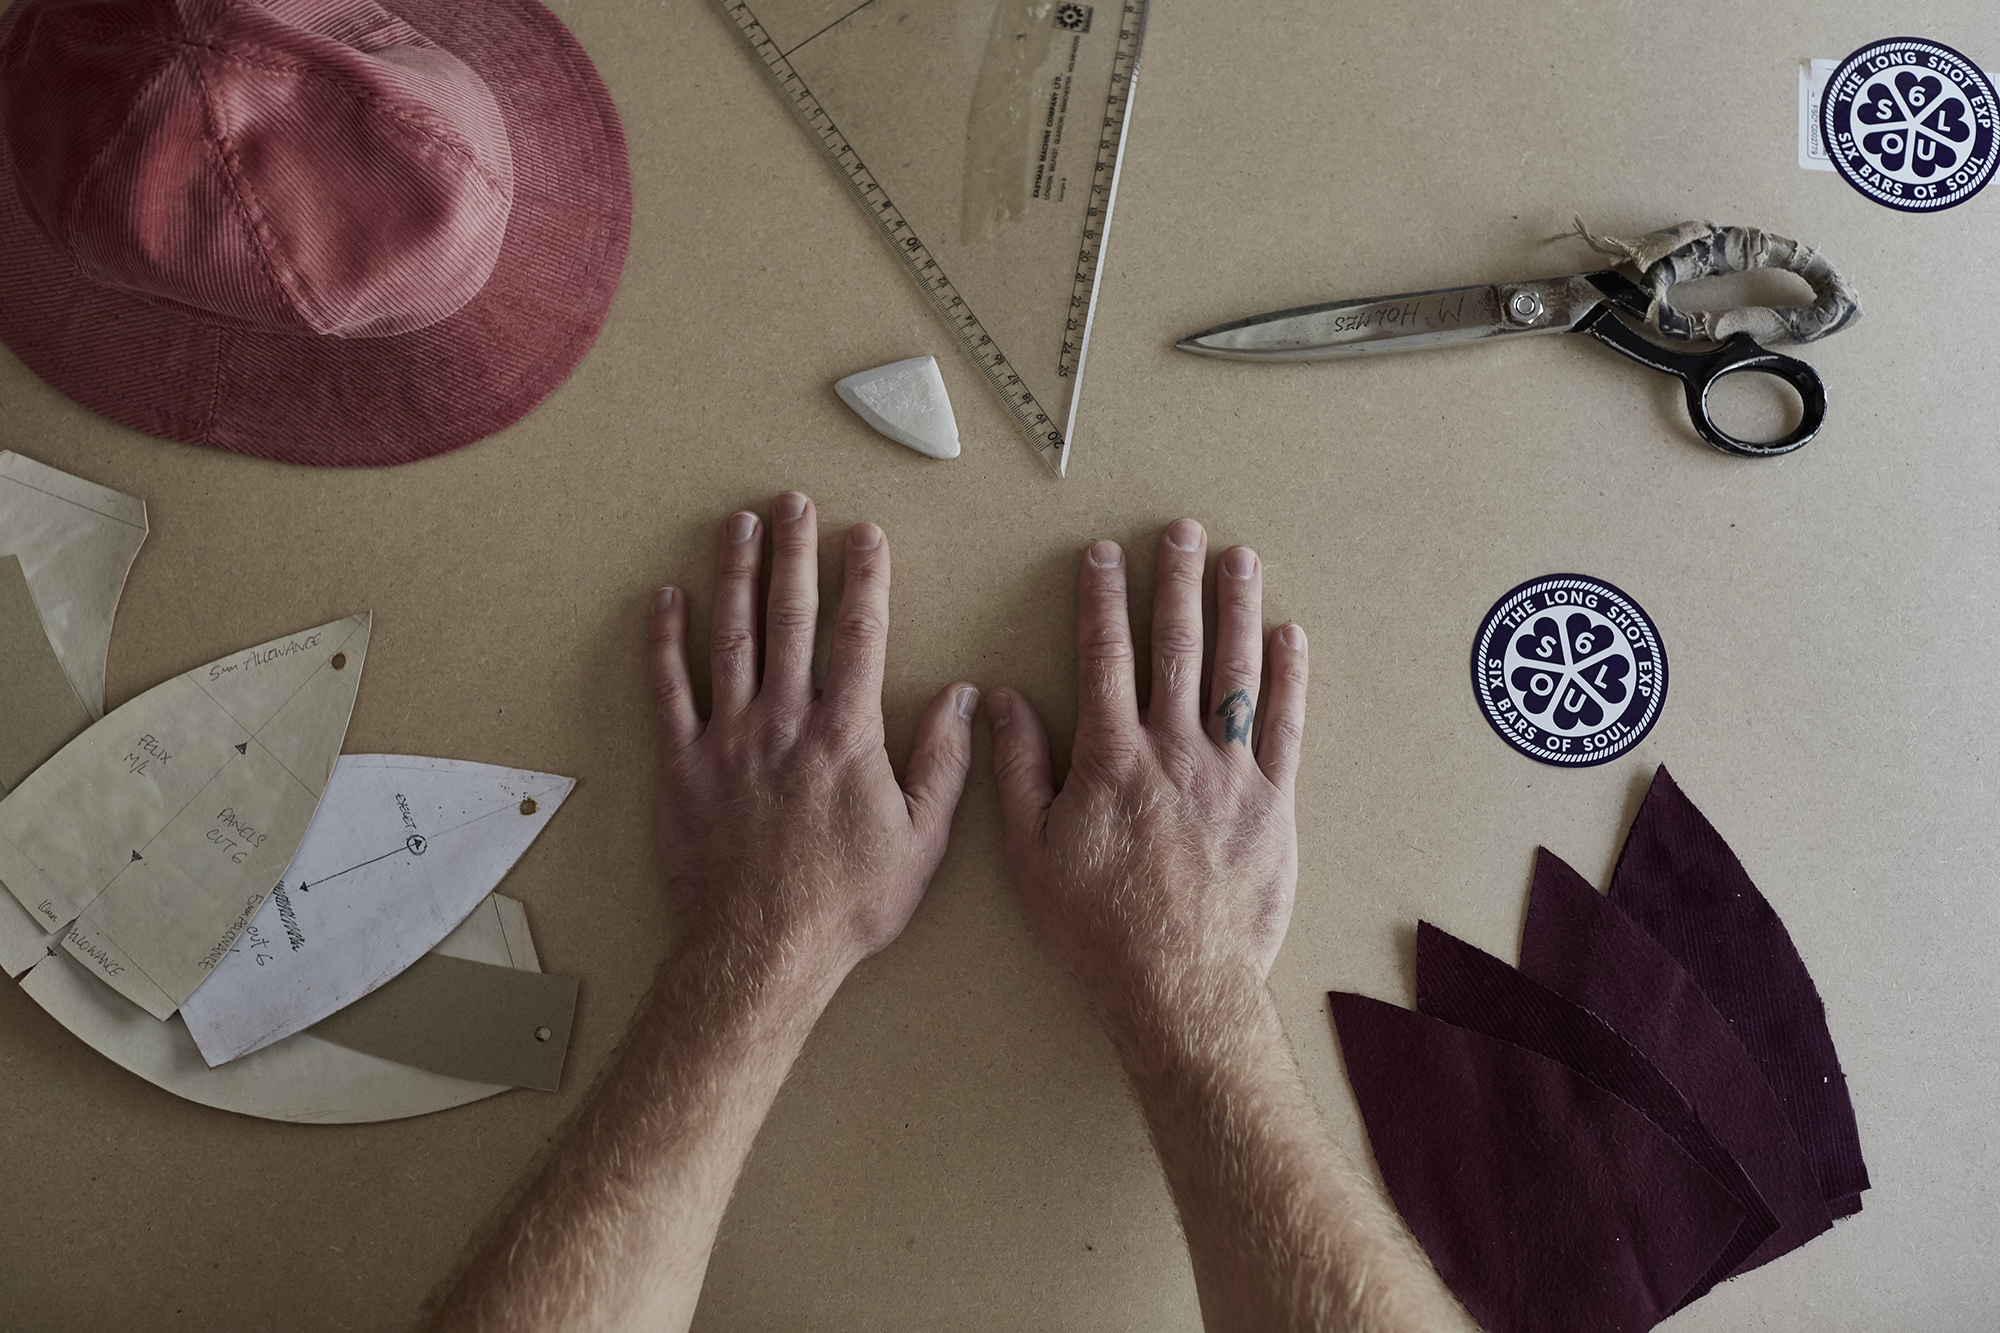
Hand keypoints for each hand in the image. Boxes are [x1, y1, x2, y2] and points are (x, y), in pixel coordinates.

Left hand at [649, 493, 976, 998]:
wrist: (760, 952)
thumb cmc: (845, 905)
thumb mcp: (921, 842)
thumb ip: (944, 764)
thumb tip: (964, 699)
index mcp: (846, 736)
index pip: (858, 637)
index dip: (864, 579)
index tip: (866, 535)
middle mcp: (784, 722)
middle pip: (789, 619)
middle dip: (795, 554)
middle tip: (794, 502)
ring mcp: (727, 740)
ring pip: (730, 638)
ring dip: (735, 575)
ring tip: (739, 525)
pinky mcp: (681, 766)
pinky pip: (667, 690)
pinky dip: (664, 642)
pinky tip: (666, 600)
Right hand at [987, 521, 1306, 1011]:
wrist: (1177, 981)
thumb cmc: (1096, 925)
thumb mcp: (1030, 851)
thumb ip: (1016, 769)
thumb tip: (1001, 701)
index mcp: (1110, 757)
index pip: (1105, 657)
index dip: (1103, 600)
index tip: (1104, 554)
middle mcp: (1173, 750)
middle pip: (1176, 647)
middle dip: (1177, 582)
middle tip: (1183, 531)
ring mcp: (1230, 773)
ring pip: (1235, 672)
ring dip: (1237, 609)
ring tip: (1240, 559)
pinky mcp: (1273, 804)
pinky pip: (1287, 728)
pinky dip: (1291, 679)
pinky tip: (1292, 637)